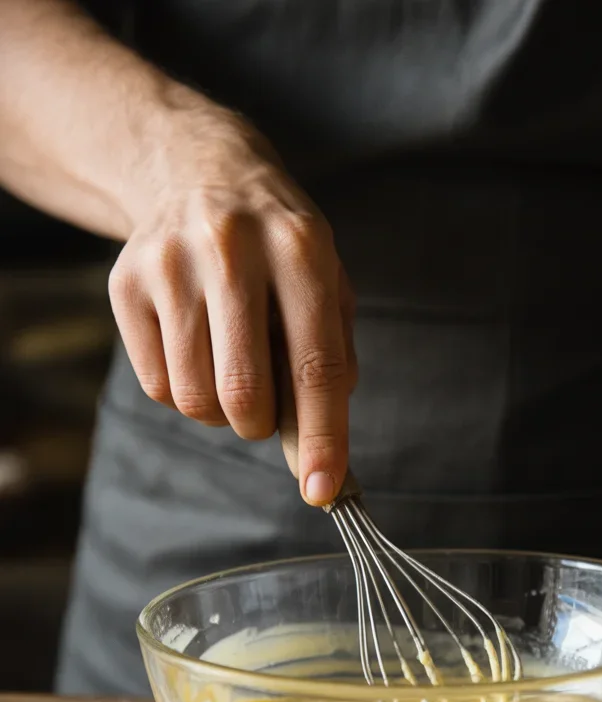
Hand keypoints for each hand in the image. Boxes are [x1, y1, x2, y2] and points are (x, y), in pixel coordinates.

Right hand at [108, 110, 355, 503]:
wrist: (197, 170)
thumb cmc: (277, 245)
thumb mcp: (325, 281)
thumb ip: (333, 358)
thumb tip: (321, 446)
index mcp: (300, 248)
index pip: (315, 364)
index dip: (322, 436)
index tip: (323, 490)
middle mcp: (231, 248)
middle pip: (243, 391)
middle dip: (259, 426)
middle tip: (264, 409)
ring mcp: (170, 263)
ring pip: (195, 398)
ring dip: (221, 413)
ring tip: (230, 370)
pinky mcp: (125, 283)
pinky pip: (158, 386)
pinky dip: (184, 392)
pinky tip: (197, 351)